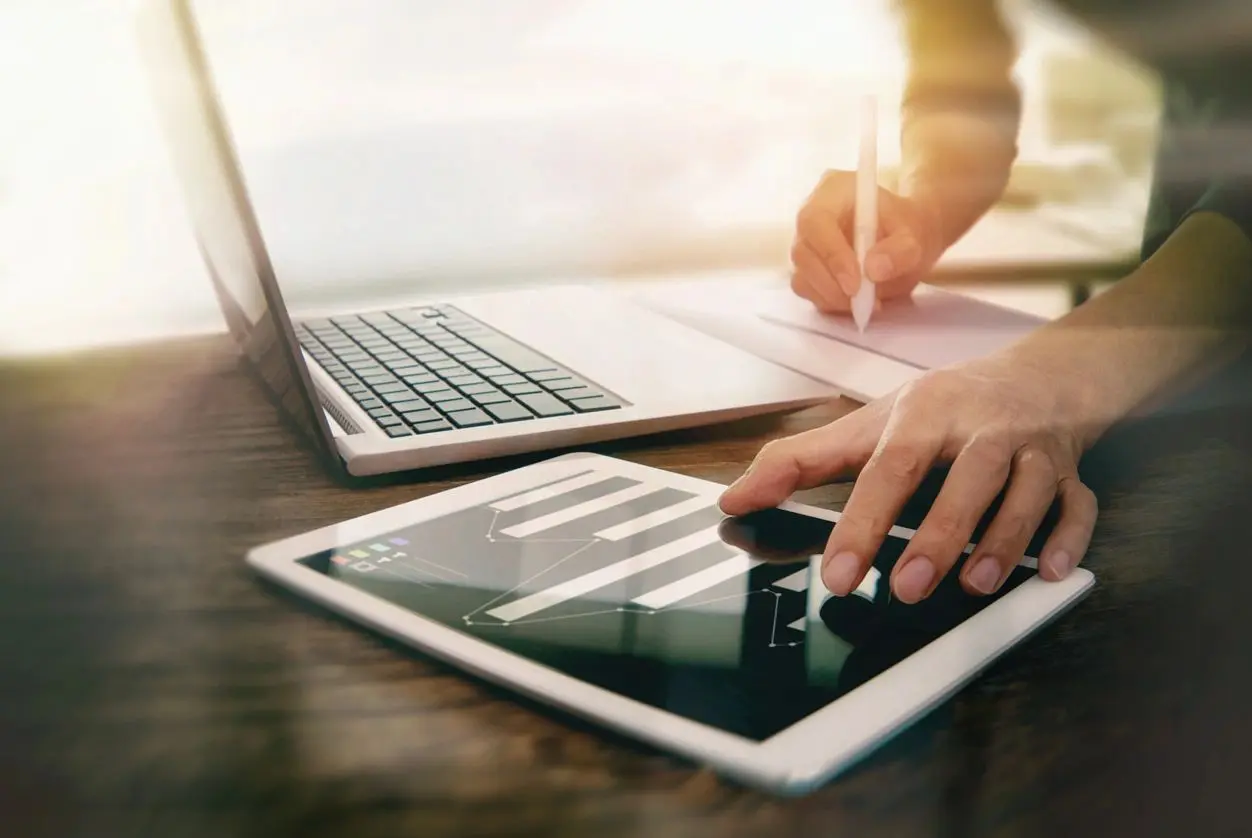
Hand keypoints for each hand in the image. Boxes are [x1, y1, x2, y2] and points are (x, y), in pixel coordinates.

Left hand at [718, 353, 1098, 602]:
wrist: (1036, 376)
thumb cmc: (943, 407)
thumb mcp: (870, 425)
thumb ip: (801, 461)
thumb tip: (735, 497)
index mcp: (924, 415)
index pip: (889, 467)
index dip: (863, 520)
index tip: (840, 571)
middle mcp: (981, 429)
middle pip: (965, 478)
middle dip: (939, 534)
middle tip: (908, 586)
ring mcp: (1031, 449)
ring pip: (1027, 491)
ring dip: (1004, 540)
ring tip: (976, 585)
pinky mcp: (1071, 472)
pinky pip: (1079, 504)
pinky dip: (1071, 537)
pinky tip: (1052, 572)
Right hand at [790, 169, 943, 313]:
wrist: (906, 238)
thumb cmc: (908, 227)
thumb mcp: (916, 235)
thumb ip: (901, 250)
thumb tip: (873, 270)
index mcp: (832, 191)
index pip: (815, 221)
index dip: (831, 254)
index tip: (856, 283)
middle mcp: (811, 216)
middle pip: (803, 252)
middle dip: (831, 283)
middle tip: (863, 300)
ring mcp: (806, 244)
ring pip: (801, 276)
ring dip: (832, 296)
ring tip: (867, 301)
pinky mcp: (807, 269)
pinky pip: (807, 291)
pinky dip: (830, 302)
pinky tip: (856, 301)